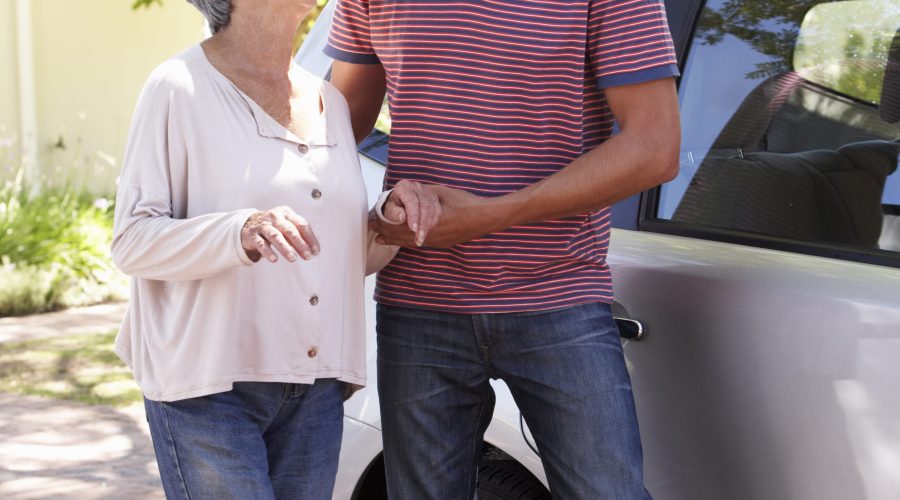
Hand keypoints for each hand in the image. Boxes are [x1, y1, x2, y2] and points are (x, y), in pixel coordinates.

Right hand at [241, 206, 319, 262]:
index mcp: (286, 213)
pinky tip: (274, 259)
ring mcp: (263, 225)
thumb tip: (314, 250)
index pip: (301, 224)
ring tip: (293, 258)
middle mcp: (275, 216)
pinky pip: (261, 243)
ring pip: (275, 236)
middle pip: (290, 230)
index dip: (310, 238)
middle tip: (307, 256)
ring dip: (285, 248)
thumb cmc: (274, 226)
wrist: (249, 224)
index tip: (316, 251)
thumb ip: (299, 235)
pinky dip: (268, 251)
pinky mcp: (252, 234)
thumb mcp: (287, 225)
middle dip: (300, 244)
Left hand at [372, 185, 499, 247]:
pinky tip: (399, 243)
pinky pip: (418, 244)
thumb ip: (423, 197)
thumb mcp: (440, 193)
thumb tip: (408, 199)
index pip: (398, 224)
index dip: (384, 222)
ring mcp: (435, 241)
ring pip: (409, 242)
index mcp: (425, 221)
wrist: (483, 218)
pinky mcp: (440, 243)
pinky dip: (405, 243)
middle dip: (385, 232)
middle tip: (371, 229)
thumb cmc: (463, 202)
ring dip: (393, 240)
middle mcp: (427, 235)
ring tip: (379, 239)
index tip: (372, 220)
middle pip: (400, 235)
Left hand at [379, 180, 441, 245]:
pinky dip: (433, 223)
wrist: (399, 200)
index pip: (411, 202)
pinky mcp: (434, 199)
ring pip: (433, 210)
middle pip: (424, 206)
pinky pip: (437, 212)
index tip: (413, 230)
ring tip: (421, 239)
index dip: (413, 216)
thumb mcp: (388, 209)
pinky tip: (426, 232)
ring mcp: (427, 192)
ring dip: (428, 226)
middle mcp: (417, 188)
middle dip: (422, 225)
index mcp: (404, 187)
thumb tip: (402, 217)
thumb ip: (393, 213)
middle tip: (418, 239)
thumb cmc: (393, 206)